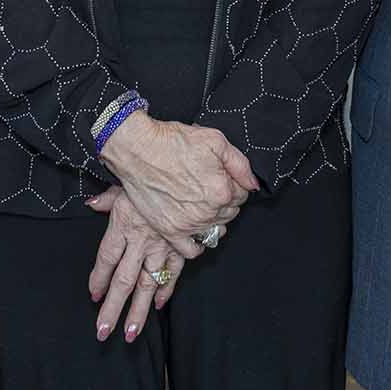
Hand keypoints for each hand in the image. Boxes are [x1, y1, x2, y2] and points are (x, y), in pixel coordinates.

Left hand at [86, 187, 185, 341]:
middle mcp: (141, 241)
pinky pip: (173, 273)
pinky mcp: (181, 247)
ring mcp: (162, 247)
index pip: (106, 258)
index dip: (98, 279)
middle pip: (123, 281)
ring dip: (139, 310)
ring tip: (130, 333)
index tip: (94, 295)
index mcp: (123, 225)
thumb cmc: (152, 177)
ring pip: (148, 284)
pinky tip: (159, 305)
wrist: (187, 172)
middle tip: (103, 332)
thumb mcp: (125, 183)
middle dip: (113, 309)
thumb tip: (91, 204)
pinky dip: (166, 290)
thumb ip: (107, 199)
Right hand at [96, 115, 258, 242]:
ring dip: (211, 217)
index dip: (233, 183)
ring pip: (214, 229)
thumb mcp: (215, 140)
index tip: (221, 176)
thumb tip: (252, 183)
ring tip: (199, 202)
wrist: (138, 150)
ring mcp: (189, 224)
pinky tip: (195, 232)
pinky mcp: (170, 231)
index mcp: (222, 190)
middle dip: (224, 200)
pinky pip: (191, 249)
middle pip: (230, 213)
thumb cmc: (173, 142)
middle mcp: (208, 212)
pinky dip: (196, 244)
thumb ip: (240, 164)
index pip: (242, 195)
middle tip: (207, 185)